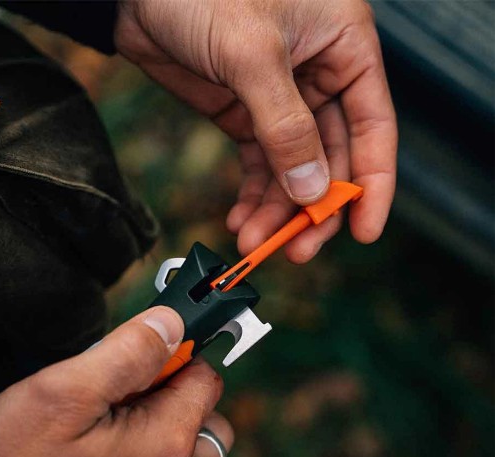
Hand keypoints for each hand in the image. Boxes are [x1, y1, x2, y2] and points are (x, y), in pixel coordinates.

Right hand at [0, 307, 232, 456]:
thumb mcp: (65, 392)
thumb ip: (129, 352)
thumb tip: (172, 325)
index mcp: (167, 447)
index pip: (207, 380)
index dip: (176, 360)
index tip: (143, 359)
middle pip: (206, 418)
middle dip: (176, 396)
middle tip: (123, 395)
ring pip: (190, 452)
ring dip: (165, 428)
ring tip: (111, 426)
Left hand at [115, 0, 396, 263]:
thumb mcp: (252, 55)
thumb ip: (286, 125)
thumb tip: (312, 191)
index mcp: (343, 48)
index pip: (374, 126)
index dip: (373, 185)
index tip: (364, 231)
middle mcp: (319, 77)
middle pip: (332, 159)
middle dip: (312, 209)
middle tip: (296, 249)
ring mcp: (281, 101)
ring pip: (293, 170)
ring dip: (277, 211)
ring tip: (254, 242)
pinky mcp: (246, 114)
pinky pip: (259, 166)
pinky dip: (253, 196)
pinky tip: (242, 221)